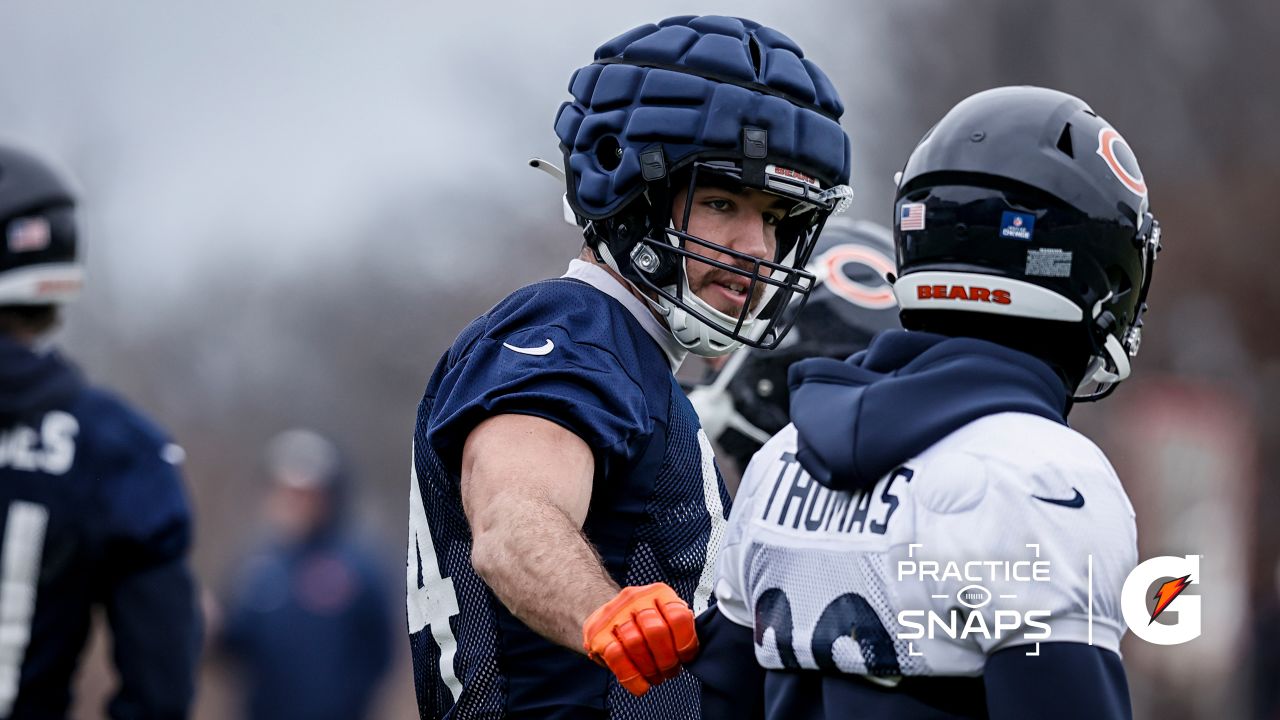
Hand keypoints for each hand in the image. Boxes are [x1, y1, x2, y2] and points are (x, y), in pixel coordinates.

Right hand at [582, 583, 697, 695]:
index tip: (684, 657)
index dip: (685, 644)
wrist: (608, 618)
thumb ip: (681, 628)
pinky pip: (616, 656)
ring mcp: (614, 614)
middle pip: (656, 632)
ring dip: (650, 669)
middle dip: (667, 660)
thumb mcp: (666, 617)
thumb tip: (691, 650)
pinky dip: (631, 676)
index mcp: (659, 593)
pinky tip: (640, 684)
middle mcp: (636, 598)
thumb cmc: (644, 622)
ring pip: (635, 644)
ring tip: (655, 676)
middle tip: (669, 671)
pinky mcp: (597, 632)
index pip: (679, 617)